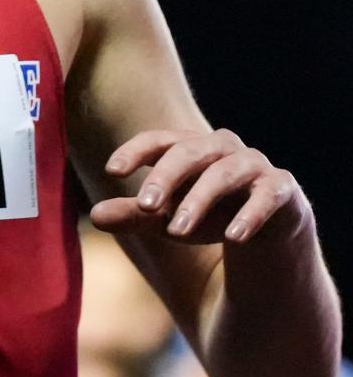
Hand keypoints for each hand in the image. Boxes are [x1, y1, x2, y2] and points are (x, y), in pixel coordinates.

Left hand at [91, 128, 307, 244]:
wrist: (269, 234)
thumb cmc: (210, 215)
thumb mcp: (169, 219)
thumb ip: (135, 215)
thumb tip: (94, 216)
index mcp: (191, 147)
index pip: (160, 140)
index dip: (136, 150)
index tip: (113, 170)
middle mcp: (223, 148)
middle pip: (190, 151)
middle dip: (166, 177)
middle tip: (144, 206)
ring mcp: (255, 166)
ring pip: (225, 173)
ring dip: (200, 200)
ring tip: (175, 231)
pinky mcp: (283, 190)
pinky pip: (268, 195)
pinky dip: (252, 214)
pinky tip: (234, 237)